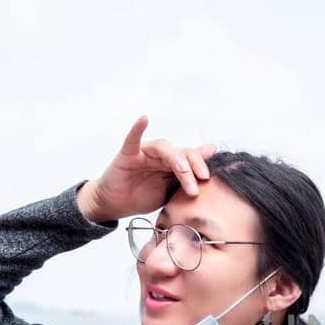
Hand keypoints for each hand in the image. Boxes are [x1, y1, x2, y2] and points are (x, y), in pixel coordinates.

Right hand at [79, 116, 216, 221]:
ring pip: (164, 148)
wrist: (116, 205)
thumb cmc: (142, 196)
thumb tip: (209, 162)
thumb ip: (188, 178)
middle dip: (194, 166)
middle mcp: (160, 156)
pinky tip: (144, 119)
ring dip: (176, 159)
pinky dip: (138, 129)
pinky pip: (133, 140)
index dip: (202, 166)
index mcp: (172, 166)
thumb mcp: (170, 191)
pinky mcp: (127, 155)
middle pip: (182, 153)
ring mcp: (144, 154)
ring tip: (184, 171)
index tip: (209, 179)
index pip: (192, 160)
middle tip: (202, 178)